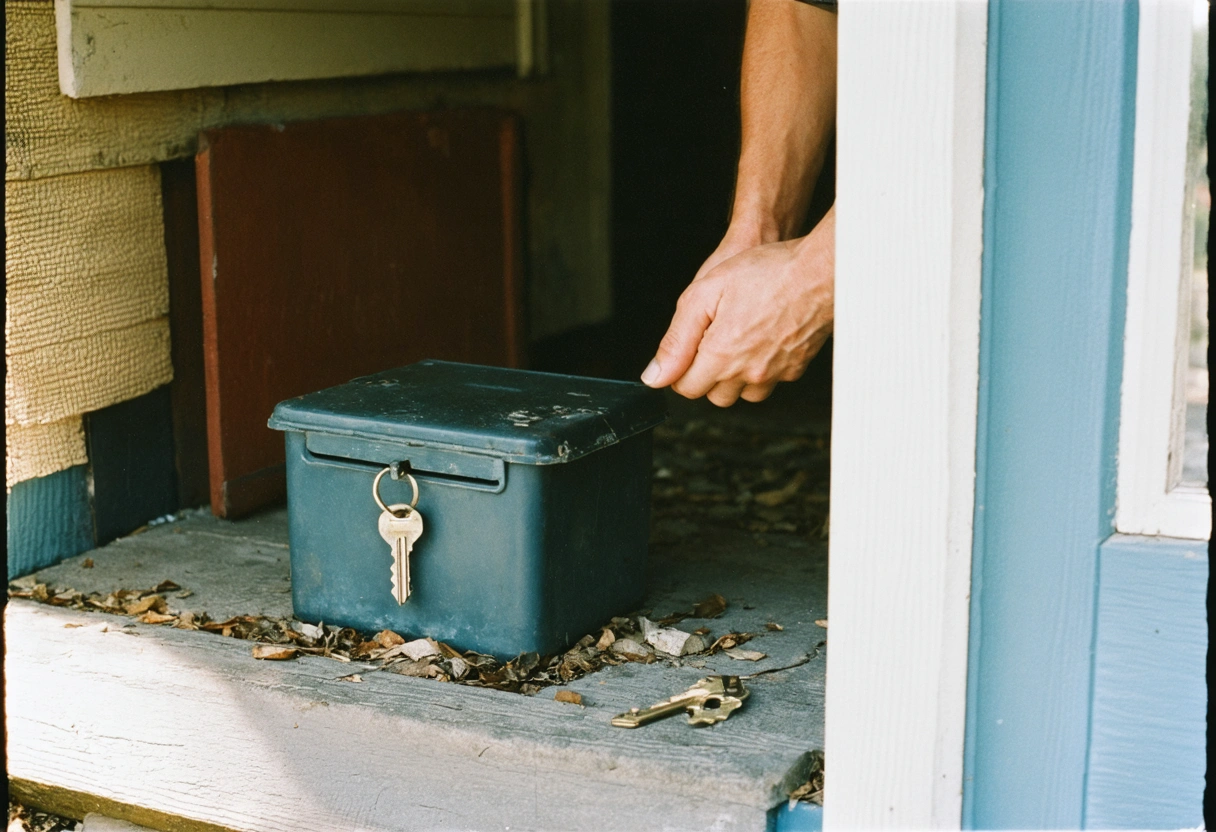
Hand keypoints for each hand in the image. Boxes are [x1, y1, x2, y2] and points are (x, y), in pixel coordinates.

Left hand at [641, 209, 833, 406]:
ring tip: (736, 340)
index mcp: (722, 356)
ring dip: (733, 377)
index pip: (686, 388)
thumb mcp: (704, 294)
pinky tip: (761, 340)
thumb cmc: (765, 272)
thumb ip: (676, 339)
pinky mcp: (795, 368)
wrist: (819, 270)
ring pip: (743, 395)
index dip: (679, 369)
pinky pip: (770, 382)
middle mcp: (749, 372)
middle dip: (705, 375)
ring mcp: (775, 373)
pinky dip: (760, 369)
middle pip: (713, 396)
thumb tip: (654, 377)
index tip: (686, 349)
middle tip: (710, 340)